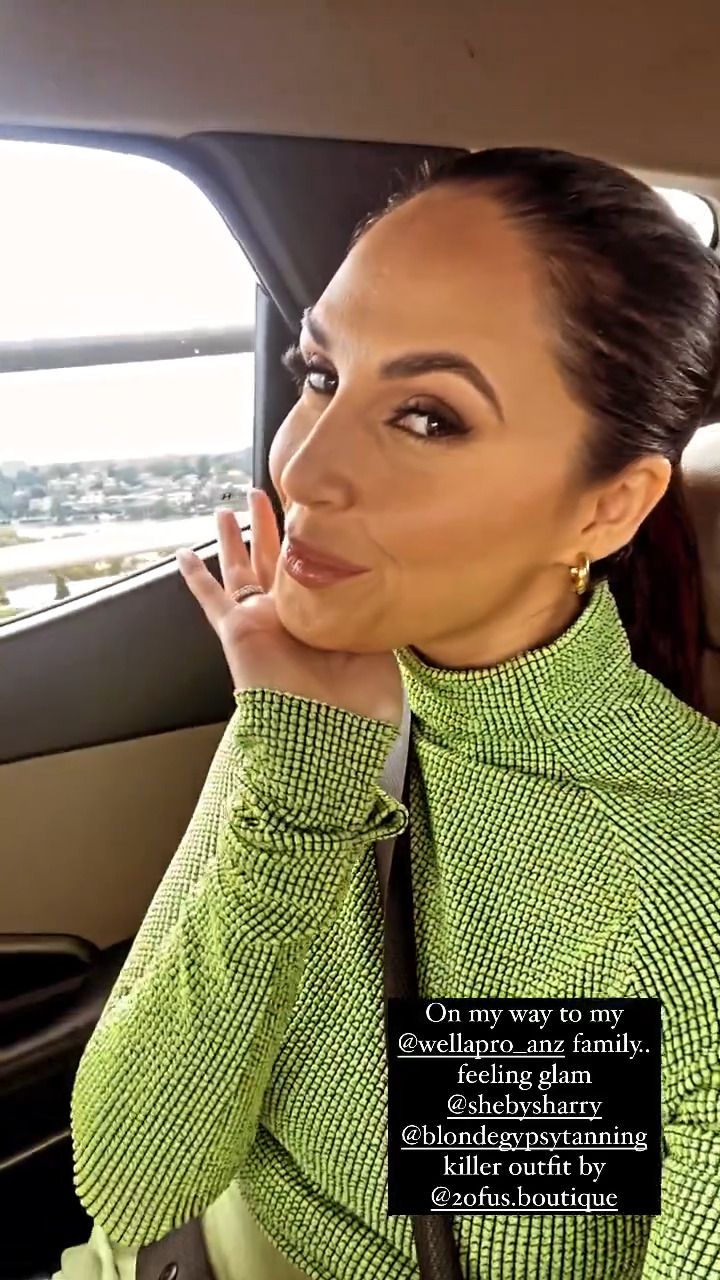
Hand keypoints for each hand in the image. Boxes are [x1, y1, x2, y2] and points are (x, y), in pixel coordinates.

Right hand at [176, 489, 403, 726]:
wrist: (333, 730)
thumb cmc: (362, 699)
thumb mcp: (379, 641)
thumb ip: (373, 609)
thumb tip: (382, 574)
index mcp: (323, 618)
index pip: (313, 569)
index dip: (310, 540)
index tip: (315, 509)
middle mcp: (290, 616)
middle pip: (274, 559)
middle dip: (268, 526)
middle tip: (261, 494)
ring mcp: (262, 621)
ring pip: (243, 568)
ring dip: (235, 537)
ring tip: (230, 507)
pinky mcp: (238, 631)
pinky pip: (211, 600)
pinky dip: (195, 579)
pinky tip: (182, 556)